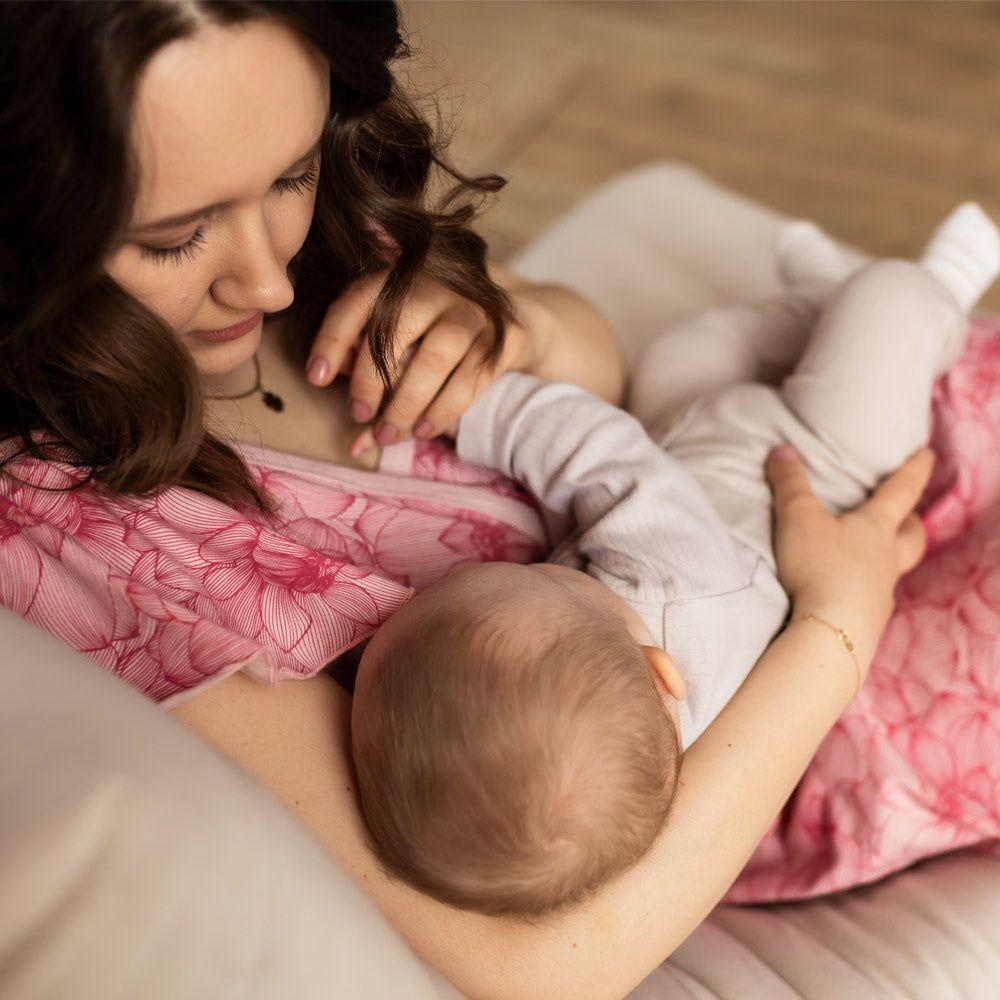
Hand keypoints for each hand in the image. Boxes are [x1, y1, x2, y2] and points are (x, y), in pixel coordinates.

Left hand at [304, 269, 542, 456]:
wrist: (511, 322)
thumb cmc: (434, 334)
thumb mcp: (394, 334)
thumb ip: (360, 351)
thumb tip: (322, 378)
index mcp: (400, 277)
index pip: (357, 302)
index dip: (332, 340)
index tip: (316, 378)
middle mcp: (436, 286)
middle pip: (393, 332)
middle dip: (370, 381)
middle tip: (358, 415)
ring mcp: (472, 311)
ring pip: (432, 361)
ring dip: (405, 406)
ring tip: (388, 435)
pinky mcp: (502, 338)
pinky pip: (468, 382)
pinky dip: (441, 412)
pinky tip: (423, 431)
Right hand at [765, 444, 933, 670]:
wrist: (830, 630)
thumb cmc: (819, 566)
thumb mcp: (796, 517)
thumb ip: (789, 483)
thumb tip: (781, 451)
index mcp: (875, 528)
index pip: (902, 491)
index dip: (914, 469)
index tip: (926, 454)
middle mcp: (886, 560)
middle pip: (911, 537)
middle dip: (912, 523)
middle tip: (912, 515)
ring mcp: (880, 593)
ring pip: (894, 571)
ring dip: (890, 560)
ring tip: (877, 557)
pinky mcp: (867, 622)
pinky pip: (873, 601)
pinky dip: (866, 592)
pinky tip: (851, 595)